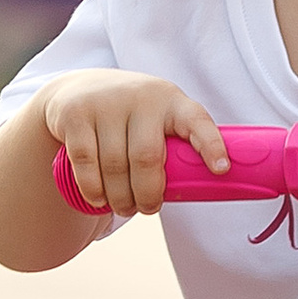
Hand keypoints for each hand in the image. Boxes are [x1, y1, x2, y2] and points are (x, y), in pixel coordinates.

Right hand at [42, 71, 229, 220]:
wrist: (77, 89)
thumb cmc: (130, 116)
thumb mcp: (156, 118)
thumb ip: (174, 144)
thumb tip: (199, 188)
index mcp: (170, 101)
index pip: (197, 121)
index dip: (210, 145)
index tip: (221, 169)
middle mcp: (140, 97)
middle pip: (147, 157)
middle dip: (148, 194)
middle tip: (147, 209)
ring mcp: (105, 103)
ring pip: (115, 165)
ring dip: (120, 198)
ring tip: (124, 208)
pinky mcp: (75, 114)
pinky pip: (86, 162)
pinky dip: (94, 188)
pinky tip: (100, 199)